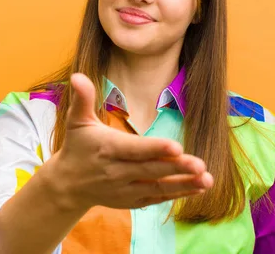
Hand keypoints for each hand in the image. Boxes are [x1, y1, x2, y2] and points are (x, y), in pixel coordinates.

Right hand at [41, 73, 212, 211]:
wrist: (67, 185)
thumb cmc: (76, 147)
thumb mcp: (76, 121)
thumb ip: (82, 99)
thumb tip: (78, 75)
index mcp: (108, 149)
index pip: (134, 149)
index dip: (155, 148)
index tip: (177, 146)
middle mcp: (118, 172)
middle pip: (151, 169)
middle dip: (177, 168)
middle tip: (200, 164)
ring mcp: (126, 188)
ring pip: (158, 187)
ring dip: (184, 184)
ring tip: (207, 179)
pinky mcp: (133, 199)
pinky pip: (157, 197)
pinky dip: (178, 193)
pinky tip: (199, 187)